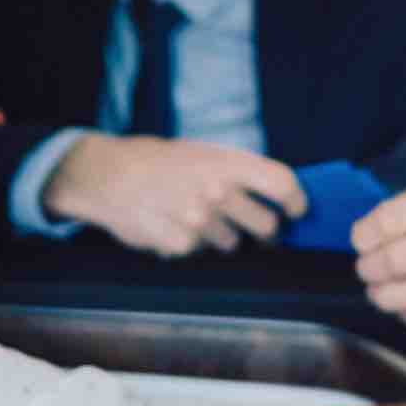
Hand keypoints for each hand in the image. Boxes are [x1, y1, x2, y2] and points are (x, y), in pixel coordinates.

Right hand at [42, 135, 306, 256]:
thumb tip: (280, 195)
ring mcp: (199, 221)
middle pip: (267, 226)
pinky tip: (174, 226)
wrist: (109, 175)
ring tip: (197, 217)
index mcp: (227, 162)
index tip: (296, 211)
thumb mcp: (202, 152)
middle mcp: (217, 191)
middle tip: (252, 225)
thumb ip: (240, 171)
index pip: (282, 183)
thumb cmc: (160, 162)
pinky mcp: (180, 245)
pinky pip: (201, 253)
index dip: (296, 201)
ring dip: (222, 236)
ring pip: (234, 244)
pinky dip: (191, 245)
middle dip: (264, 230)